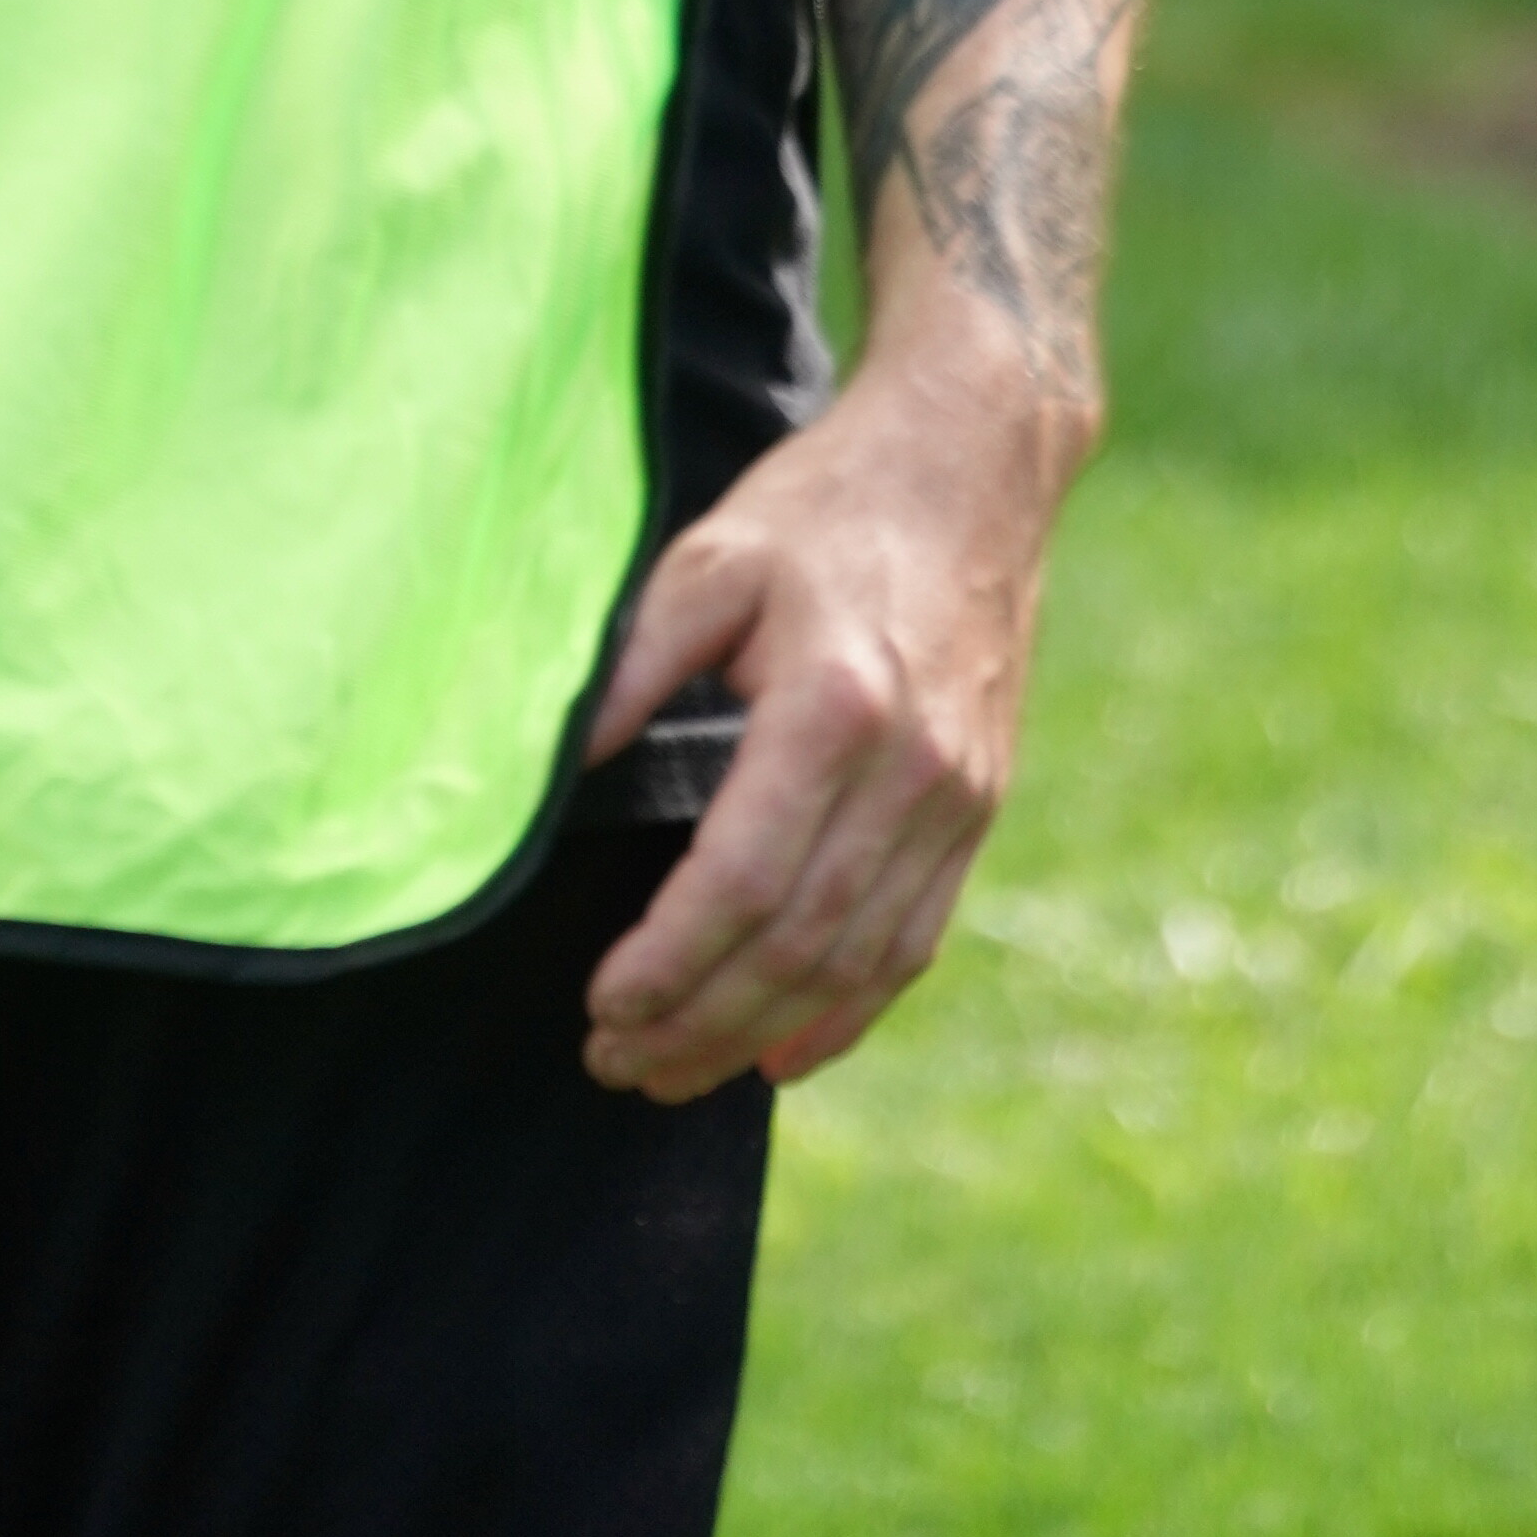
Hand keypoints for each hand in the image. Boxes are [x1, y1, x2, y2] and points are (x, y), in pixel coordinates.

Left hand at [575, 317, 1078, 1104]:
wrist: (975, 461)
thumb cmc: (828, 504)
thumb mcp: (711, 556)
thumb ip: (632, 666)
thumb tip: (556, 768)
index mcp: (833, 706)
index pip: (740, 881)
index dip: (668, 962)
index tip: (600, 1005)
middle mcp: (909, 771)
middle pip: (797, 944)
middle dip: (699, 1023)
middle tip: (614, 1065)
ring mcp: (956, 798)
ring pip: (856, 962)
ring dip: (762, 1033)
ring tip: (678, 1075)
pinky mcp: (980, 807)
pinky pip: (916, 940)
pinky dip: (851, 1011)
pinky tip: (786, 1051)